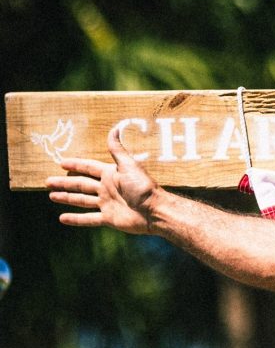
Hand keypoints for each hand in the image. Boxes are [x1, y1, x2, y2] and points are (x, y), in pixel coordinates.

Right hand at [47, 126, 161, 233]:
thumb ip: (117, 149)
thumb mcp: (128, 165)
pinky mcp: (108, 218)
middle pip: (80, 184)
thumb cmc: (143, 186)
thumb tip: (114, 128)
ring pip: (82, 200)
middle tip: (47, 181)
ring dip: (67, 198)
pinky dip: (75, 219)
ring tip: (51, 196)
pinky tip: (62, 218)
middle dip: (64, 183)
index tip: (61, 163)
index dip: (75, 165)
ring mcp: (107, 204)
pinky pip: (88, 219)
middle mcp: (107, 188)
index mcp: (111, 174)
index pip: (88, 168)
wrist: (154, 210)